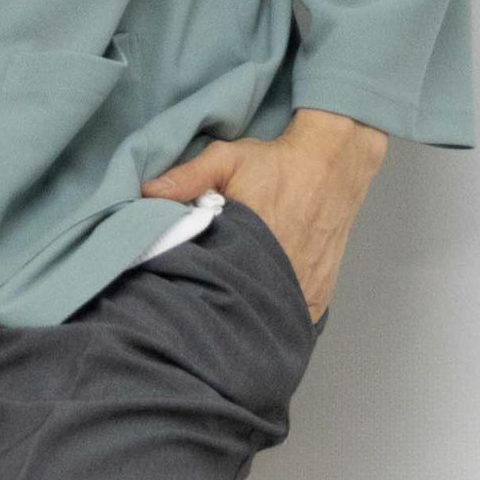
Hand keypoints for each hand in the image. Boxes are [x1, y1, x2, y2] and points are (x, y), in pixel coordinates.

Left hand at [139, 108, 387, 321]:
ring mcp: (301, 291)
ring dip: (243, 310)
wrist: (333, 166)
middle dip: (214, 300)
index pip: (209, 281)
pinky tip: (252, 307)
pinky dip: (270, 315)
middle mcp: (280, 274)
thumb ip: (186, 177)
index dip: (189, 282)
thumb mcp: (227, 159)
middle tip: (197, 290)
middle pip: (235, 305)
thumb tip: (146, 193)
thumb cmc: (277, 164)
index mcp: (252, 244)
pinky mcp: (316, 299)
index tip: (174, 279)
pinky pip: (286, 320)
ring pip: (261, 317)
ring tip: (224, 298)